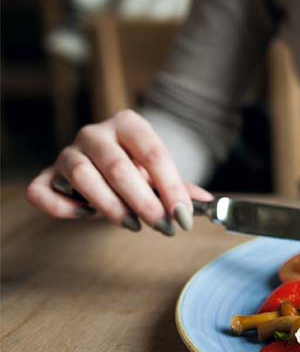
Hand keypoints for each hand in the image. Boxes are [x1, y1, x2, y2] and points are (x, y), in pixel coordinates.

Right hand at [26, 110, 212, 234]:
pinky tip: (86, 215)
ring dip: (109, 206)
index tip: (184, 216)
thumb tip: (206, 202)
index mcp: (128, 124)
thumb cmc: (137, 168)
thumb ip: (180, 188)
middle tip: (164, 227)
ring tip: (133, 225)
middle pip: (118, 166)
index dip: (171, 187)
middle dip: (144, 202)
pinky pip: (42, 191)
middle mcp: (94, 133)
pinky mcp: (47, 175)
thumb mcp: (160, 174)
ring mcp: (67, 152)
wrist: (105, 161)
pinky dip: (62, 207)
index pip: (153, 154)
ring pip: (81, 175)